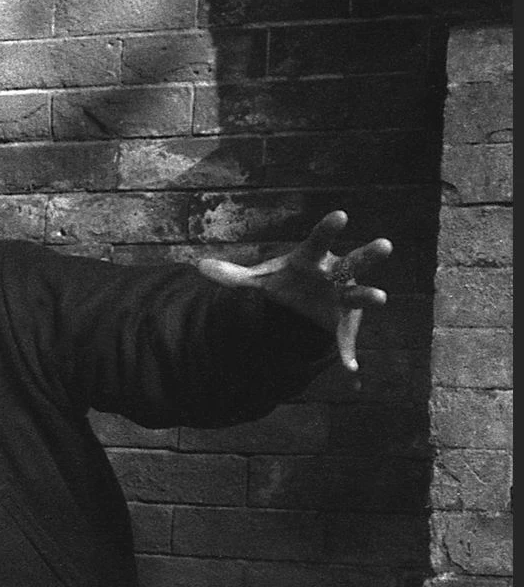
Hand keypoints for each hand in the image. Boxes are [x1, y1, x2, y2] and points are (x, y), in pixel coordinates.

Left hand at [195, 209, 391, 372]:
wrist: (305, 301)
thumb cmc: (286, 280)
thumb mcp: (259, 280)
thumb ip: (233, 276)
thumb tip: (200, 268)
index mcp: (313, 259)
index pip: (319, 241)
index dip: (328, 229)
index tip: (340, 215)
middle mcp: (335, 274)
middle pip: (353, 262)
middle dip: (367, 255)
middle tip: (385, 244)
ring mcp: (344, 297)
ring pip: (360, 295)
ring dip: (370, 296)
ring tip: (381, 297)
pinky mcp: (344, 323)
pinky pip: (346, 340)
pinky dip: (348, 355)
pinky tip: (351, 370)